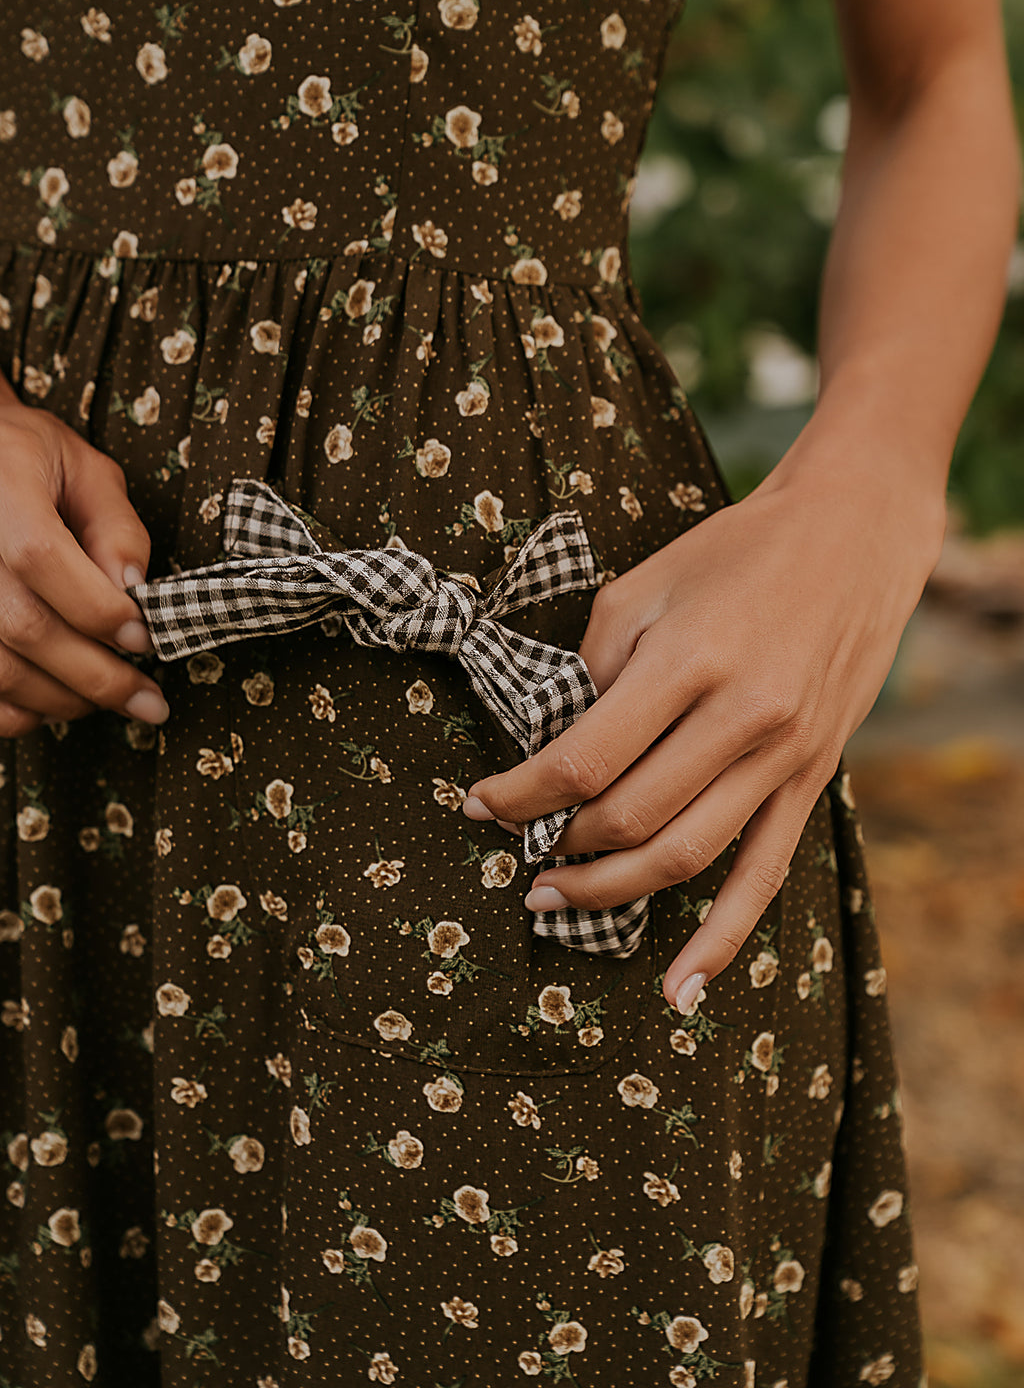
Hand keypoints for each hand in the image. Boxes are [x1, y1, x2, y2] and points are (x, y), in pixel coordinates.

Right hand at [0, 390, 168, 737]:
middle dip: (98, 676)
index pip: (42, 559)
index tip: (145, 638)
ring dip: (64, 699)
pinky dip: (18, 711)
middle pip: (25, 627)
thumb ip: (116, 527)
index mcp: (4, 491)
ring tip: (112, 699)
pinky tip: (57, 702)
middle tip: (148, 700)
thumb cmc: (29, 461)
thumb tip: (135, 590)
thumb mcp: (84, 469)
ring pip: (0, 669)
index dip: (98, 610)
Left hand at [462, 448, 945, 1011]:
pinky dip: (722, 939)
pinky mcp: (812, 779)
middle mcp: (741, 717)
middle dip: (558, 846)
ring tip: (557, 899)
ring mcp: (783, 756)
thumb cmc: (735, 552)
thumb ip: (595, 669)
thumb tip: (552, 747)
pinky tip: (681, 987)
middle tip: (518, 853)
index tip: (479, 804)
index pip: (582, 760)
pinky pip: (763, 875)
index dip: (519, 795)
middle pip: (629, 817)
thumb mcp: (645, 587)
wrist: (852, 535)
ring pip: (685, 857)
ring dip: (611, 892)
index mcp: (688, 660)